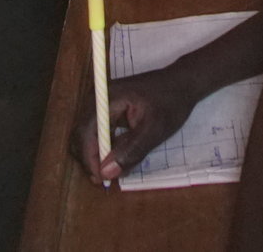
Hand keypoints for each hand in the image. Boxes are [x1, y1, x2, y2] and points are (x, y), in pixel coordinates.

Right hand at [74, 66, 199, 182]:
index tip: (101, 179)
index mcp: (108, 98)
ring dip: (96, 155)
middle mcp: (98, 98)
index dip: (89, 158)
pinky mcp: (106, 109)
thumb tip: (107, 172)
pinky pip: (96, 132)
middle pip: (80, 134)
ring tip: (113, 170)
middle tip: (105, 180)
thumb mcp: (155, 129)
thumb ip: (131, 150)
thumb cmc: (171, 102)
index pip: (86, 131)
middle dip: (90, 159)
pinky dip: (103, 148)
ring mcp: (101, 103)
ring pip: (86, 135)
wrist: (182, 83)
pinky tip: (117, 158)